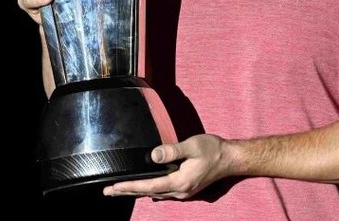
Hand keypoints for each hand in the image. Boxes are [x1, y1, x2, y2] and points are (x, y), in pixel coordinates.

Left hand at [103, 134, 232, 199]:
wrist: (230, 159)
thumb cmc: (213, 150)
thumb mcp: (192, 146)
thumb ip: (172, 150)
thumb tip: (153, 155)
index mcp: (180, 182)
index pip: (149, 186)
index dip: (129, 186)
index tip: (113, 187)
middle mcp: (180, 191)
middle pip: (148, 193)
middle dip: (127, 191)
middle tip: (107, 192)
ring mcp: (183, 191)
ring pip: (154, 193)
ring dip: (136, 191)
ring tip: (120, 190)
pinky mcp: (185, 188)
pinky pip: (162, 192)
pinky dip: (149, 190)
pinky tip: (143, 189)